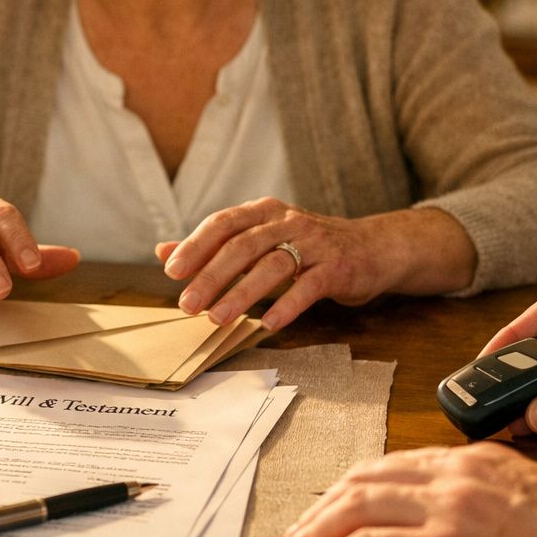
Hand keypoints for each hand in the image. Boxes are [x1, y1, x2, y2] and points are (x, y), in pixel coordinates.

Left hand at [158, 200, 475, 331]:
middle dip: (211, 275)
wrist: (374, 248)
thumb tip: (163, 252)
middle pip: (243, 245)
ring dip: (241, 294)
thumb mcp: (262, 238)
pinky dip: (287, 305)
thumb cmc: (309, 247)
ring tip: (217, 318)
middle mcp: (288, 221)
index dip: (196, 245)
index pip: (223, 223)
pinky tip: (269, 324)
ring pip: (272, 265)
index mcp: (265, 212)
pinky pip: (309, 286)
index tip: (172, 272)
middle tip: (187, 304)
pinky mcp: (338, 267)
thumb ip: (215, 245)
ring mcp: (315, 243)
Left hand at [269, 445, 536, 536]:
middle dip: (324, 505)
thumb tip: (476, 519)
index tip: (334, 505)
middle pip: (366, 480)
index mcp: (479, 460)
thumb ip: (499, 499)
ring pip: (355, 509)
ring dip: (313, 532)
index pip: (399, 464)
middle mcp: (456, 474)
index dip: (358, 485)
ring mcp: (446, 509)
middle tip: (297, 530)